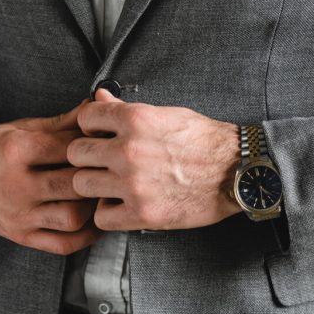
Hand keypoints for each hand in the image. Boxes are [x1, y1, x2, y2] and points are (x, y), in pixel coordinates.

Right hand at [0, 100, 102, 255]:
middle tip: (110, 168)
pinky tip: (94, 220)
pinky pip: (62, 244)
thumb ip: (60, 122)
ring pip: (72, 216)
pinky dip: (85, 235)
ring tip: (101, 192)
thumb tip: (93, 108)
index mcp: (15, 151)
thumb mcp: (21, 128)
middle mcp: (16, 186)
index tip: (105, 142)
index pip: (67, 149)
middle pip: (73, 184)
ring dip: (93, 205)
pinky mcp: (21, 236)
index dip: (93, 144)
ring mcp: (18, 215)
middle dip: (96, 175)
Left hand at [67, 88, 239, 231]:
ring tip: (110, 184)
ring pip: (82, 184)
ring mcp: (133, 183)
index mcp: (135, 119)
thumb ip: (127, 108)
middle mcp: (129, 149)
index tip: (99, 134)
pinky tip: (122, 204)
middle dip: (87, 157)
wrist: (236, 171)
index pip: (85, 118)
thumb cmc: (204, 140)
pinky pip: (101, 216)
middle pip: (76, 153)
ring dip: (94, 185)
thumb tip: (100, 97)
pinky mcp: (142, 213)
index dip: (90, 126)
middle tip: (102, 162)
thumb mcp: (166, 113)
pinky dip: (108, 212)